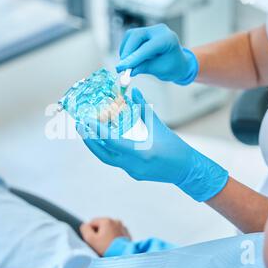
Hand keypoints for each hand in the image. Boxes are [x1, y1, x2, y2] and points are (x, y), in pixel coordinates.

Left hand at [78, 88, 228, 201]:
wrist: (186, 170)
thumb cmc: (175, 147)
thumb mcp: (158, 125)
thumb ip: (143, 109)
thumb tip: (133, 93)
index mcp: (140, 152)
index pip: (112, 141)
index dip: (98, 131)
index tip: (86, 121)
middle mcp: (133, 164)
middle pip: (104, 154)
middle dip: (90, 140)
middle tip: (80, 126)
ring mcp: (132, 171)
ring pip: (108, 158)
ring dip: (97, 146)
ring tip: (88, 133)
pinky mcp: (134, 174)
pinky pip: (117, 160)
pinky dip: (110, 150)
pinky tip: (105, 140)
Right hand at [80, 218, 130, 255]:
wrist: (123, 257)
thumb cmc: (106, 248)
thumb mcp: (91, 239)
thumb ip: (85, 229)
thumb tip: (85, 226)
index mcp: (106, 220)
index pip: (92, 222)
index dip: (90, 232)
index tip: (92, 241)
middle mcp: (115, 221)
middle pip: (101, 226)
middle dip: (99, 234)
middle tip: (99, 245)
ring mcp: (122, 227)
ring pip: (109, 230)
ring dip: (106, 236)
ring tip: (106, 246)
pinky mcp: (127, 234)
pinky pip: (116, 234)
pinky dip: (113, 238)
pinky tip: (113, 246)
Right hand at [116, 24, 197, 84]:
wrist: (178, 62)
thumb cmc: (172, 66)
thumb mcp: (159, 70)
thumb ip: (143, 68)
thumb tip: (127, 70)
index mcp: (167, 39)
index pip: (146, 47)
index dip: (133, 58)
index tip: (122, 67)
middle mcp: (159, 30)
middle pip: (136, 36)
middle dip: (127, 52)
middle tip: (121, 67)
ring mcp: (152, 29)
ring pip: (131, 36)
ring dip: (125, 51)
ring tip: (126, 65)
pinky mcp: (145, 32)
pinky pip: (131, 38)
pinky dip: (127, 49)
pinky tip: (129, 59)